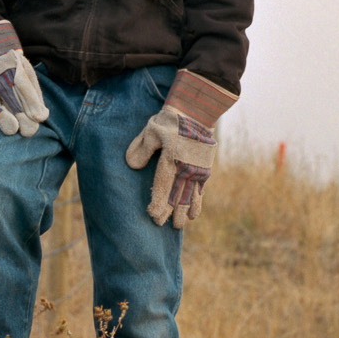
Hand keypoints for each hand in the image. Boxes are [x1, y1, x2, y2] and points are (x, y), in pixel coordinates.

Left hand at [123, 71, 236, 226]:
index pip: (163, 186)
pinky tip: (194, 215)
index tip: (152, 215)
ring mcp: (198, 169)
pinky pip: (201, 191)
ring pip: (190, 196)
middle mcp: (187, 167)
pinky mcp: (205, 168)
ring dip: (184, 212)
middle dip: (169, 212)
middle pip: (177, 195)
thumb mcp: (151, 129)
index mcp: (172, 158)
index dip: (158, 202)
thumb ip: (141, 148)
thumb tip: (132, 166)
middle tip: (160, 224)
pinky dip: (197, 204)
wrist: (198, 111)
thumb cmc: (170, 120)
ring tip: (178, 226)